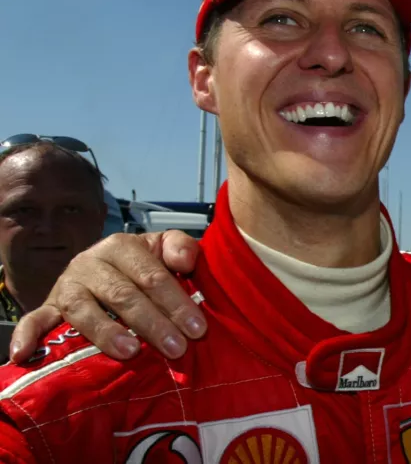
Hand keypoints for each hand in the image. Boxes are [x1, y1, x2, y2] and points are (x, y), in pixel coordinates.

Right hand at [9, 230, 205, 362]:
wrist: (105, 270)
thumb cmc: (142, 265)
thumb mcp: (162, 249)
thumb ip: (181, 247)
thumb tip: (185, 261)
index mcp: (121, 246)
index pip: (152, 276)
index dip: (177, 302)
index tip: (197, 329)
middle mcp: (90, 263)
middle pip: (123, 295)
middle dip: (153, 323)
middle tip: (176, 348)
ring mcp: (67, 286)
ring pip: (84, 310)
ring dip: (106, 333)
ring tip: (130, 353)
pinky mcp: (48, 306)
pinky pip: (35, 319)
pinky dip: (27, 335)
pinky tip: (23, 354)